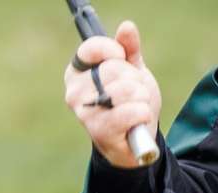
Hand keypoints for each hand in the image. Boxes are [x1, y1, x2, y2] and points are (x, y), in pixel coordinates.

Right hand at [62, 20, 161, 168]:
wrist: (135, 140)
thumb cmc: (129, 103)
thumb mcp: (131, 71)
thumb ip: (128, 49)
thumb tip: (127, 27)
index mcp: (77, 73)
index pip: (90, 48)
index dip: (113, 51)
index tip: (123, 58)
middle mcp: (74, 93)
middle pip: (113, 69)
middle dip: (134, 79)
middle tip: (134, 92)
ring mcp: (86, 114)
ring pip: (124, 90)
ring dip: (141, 97)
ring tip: (137, 107)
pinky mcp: (100, 132)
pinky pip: (131, 111)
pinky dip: (143, 114)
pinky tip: (138, 121)